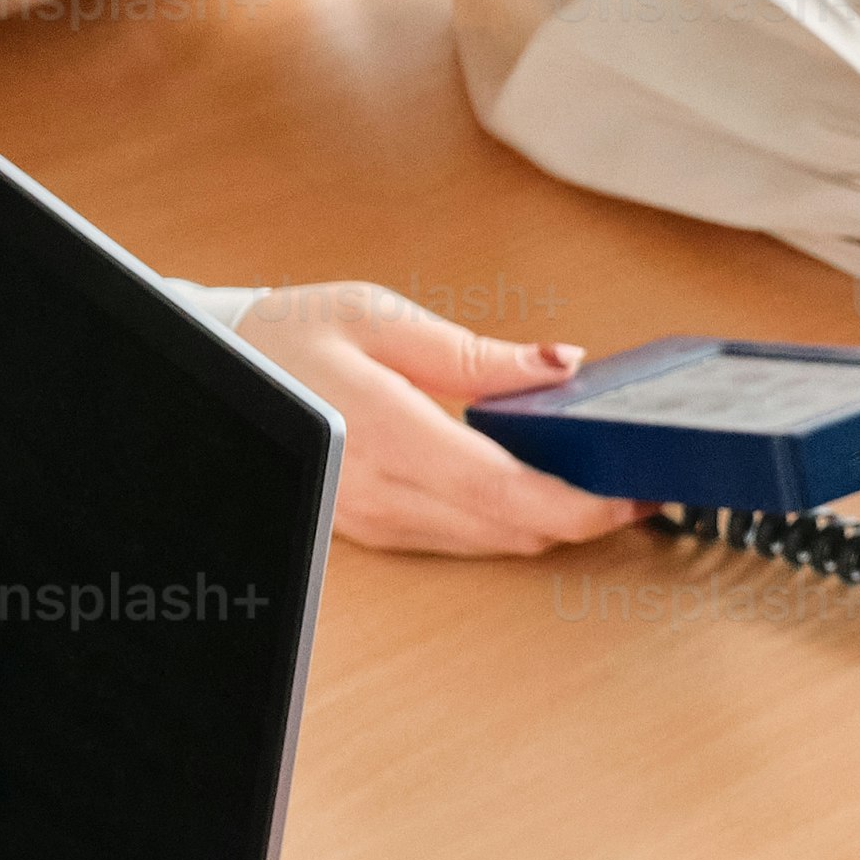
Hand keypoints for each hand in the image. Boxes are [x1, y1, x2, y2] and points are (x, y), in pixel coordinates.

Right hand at [239, 283, 643, 556]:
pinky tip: (541, 487)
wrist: (220, 375)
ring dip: (552, 520)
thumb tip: (561, 363)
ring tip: (604, 482)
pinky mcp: (376, 529)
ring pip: (492, 542)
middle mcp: (381, 493)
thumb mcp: (381, 318)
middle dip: (583, 515)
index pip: (502, 492)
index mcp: (385, 434)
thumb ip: (475, 353)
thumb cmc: (290, 335)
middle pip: (510, 529)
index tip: (632, 495)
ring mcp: (376, 520)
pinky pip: (462, 536)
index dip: (578, 505)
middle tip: (639, 480)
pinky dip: (511, 519)